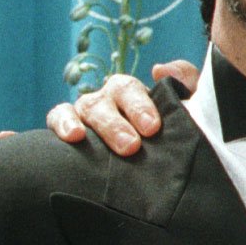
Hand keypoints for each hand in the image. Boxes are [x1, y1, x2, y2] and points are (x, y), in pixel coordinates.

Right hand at [44, 60, 198, 152]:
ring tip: (88, 139)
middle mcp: (108, 99)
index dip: (140, 105)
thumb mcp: (187, 111)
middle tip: (131, 147)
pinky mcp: (66, 127)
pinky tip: (71, 137)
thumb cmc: (169, 138)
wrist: (153, 174)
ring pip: (86, 106)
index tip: (152, 129)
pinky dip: (62, 122)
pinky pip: (58, 117)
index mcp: (133, 94)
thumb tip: (160, 69)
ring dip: (89, 123)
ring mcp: (86, 113)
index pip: (132, 89)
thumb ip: (186, 85)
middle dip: (117, 123)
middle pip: (108, 98)